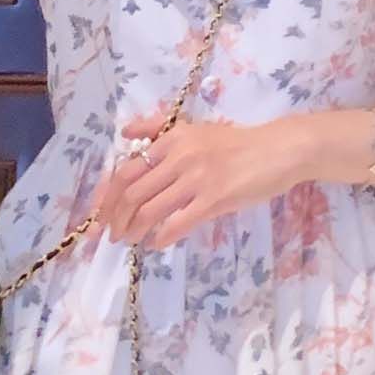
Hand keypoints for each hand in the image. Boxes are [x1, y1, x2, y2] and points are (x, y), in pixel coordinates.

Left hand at [94, 115, 310, 249]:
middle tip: (112, 235)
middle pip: (131, 192)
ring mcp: (196, 178)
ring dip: (134, 230)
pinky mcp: (214, 199)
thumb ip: (158, 128)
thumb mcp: (195, 129)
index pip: (125, 169)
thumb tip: (124, 132)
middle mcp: (178, 156)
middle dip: (115, 218)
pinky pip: (178, 223)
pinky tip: (157, 245)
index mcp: (171, 139)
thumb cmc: (236, 143)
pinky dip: (162, 237)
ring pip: (150, 209)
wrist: (277, 150)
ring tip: (130, 241)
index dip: (106, 195)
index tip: (97, 215)